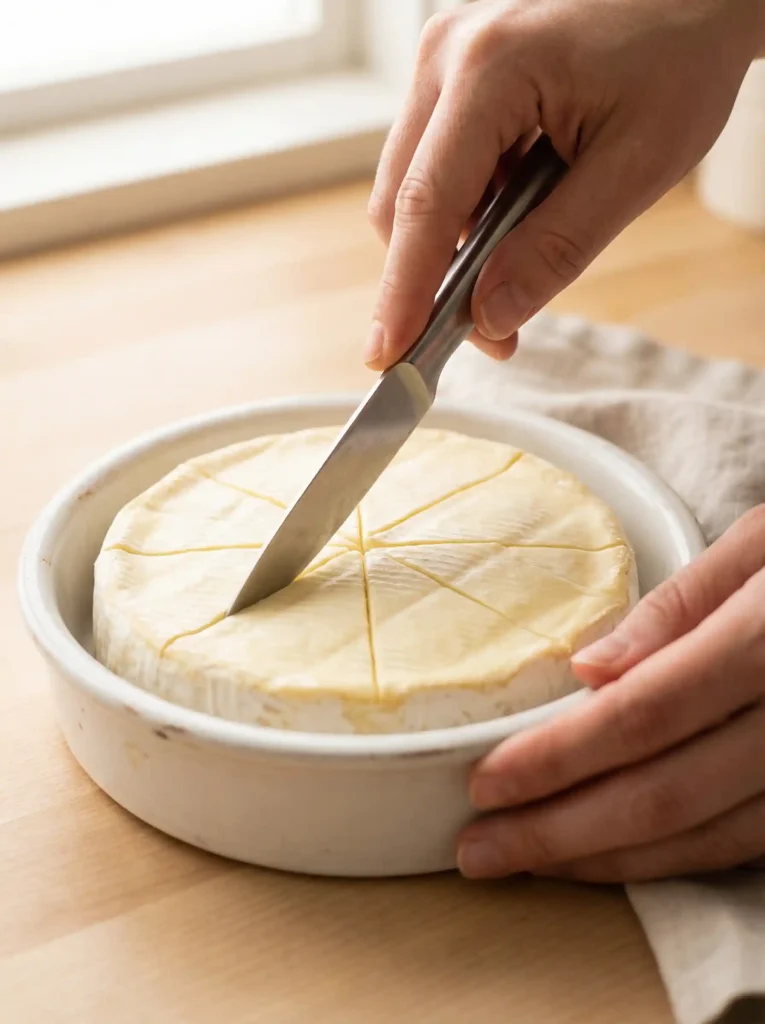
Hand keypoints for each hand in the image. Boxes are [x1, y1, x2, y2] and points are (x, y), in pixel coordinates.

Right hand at [366, 0, 763, 367]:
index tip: (388, 356)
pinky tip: (520, 209)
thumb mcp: (637, 165)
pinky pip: (436, 160)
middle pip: (402, 201)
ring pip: (413, 185)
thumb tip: (491, 317)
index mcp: (490, 69)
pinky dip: (467, 207)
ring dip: (455, 242)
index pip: (426, 206)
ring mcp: (444, 55)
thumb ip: (558, 247)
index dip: (403, 293)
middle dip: (432, 278)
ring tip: (523, 257)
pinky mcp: (454, 68)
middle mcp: (447, 54)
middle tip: (492, 334)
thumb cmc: (682, 53)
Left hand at [457, 505, 764, 882]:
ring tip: (528, 862)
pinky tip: (611, 857)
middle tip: (481, 850)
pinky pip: (745, 843)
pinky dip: (671, 859)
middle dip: (561, 832)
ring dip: (606, 859)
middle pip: (663, 793)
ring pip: (704, 836)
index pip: (642, 715)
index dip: (558, 758)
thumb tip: (588, 670)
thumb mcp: (762, 544)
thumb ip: (676, 608)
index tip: (486, 783)